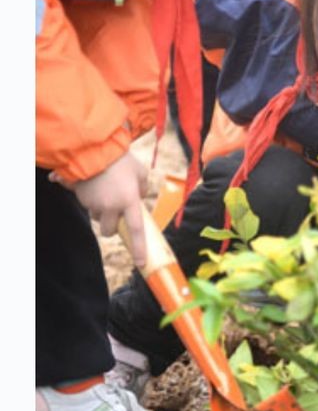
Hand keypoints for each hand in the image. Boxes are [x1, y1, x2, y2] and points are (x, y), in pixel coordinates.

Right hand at [76, 153, 149, 271]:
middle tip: (114, 212)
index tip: (141, 263)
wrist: (94, 147)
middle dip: (111, 226)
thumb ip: (142, 186)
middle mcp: (111, 206)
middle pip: (109, 231)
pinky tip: (95, 184)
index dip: (139, 248)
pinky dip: (91, 199)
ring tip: (104, 189)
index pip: (136, 230)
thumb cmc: (120, 158)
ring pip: (97, 217)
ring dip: (101, 210)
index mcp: (129, 200)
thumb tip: (138, 196)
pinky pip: (88, 205)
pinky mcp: (82, 198)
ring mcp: (95, 203)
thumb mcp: (140, 170)